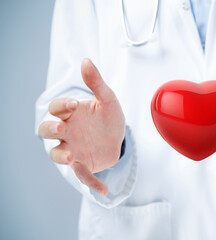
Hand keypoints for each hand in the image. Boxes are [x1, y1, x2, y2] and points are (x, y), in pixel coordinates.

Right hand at [38, 59, 125, 194]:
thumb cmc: (108, 116)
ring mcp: (73, 148)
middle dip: (50, 130)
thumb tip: (86, 60)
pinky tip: (104, 190)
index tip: (75, 104)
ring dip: (61, 155)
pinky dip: (91, 183)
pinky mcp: (84, 164)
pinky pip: (82, 174)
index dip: (61, 106)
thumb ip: (96, 82)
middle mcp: (66, 132)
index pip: (56, 109)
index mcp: (70, 114)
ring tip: (73, 156)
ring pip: (57, 154)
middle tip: (61, 129)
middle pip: (46, 131)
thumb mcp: (108, 99)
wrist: (119, 135)